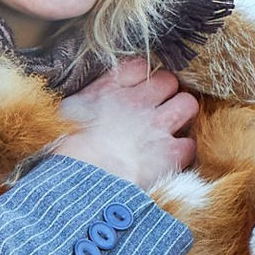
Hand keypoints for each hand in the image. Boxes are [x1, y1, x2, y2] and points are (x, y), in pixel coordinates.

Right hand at [49, 57, 198, 190]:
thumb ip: (85, 102)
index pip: (140, 67)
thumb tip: (90, 105)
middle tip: (157, 112)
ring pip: (188, 104)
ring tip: (168, 132)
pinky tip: (168, 160)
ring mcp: (157, 126)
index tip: (138, 91)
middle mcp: (136, 102)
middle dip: (166, 94)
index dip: (143, 79)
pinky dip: (182, 152)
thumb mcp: (65, 117)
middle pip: (169, 81)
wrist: (77, 186)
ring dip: (181, 116)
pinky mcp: (171, 153)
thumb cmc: (64, 157)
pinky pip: (190, 143)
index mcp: (108, 90)